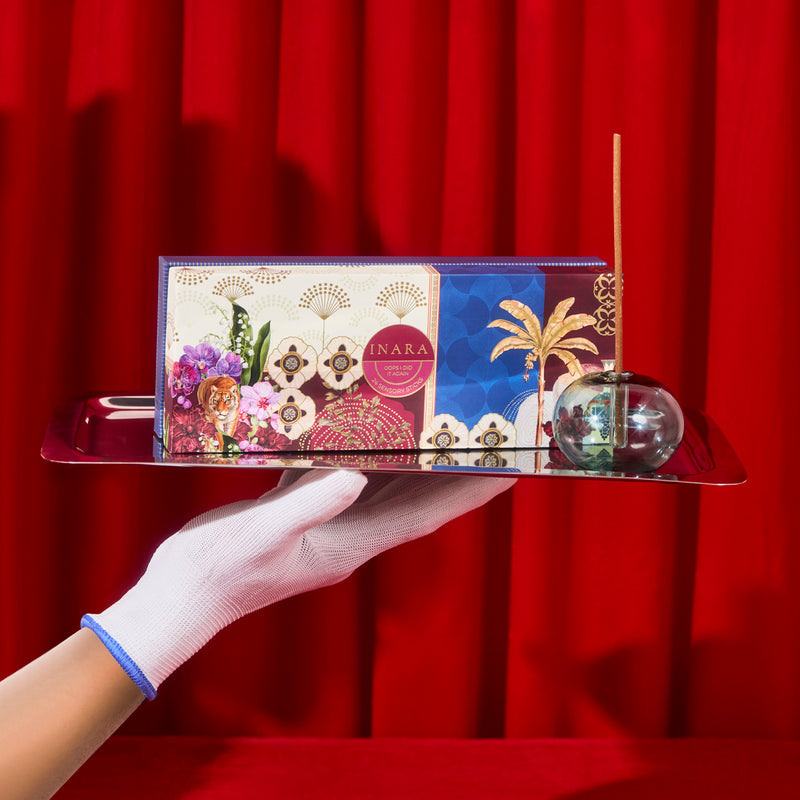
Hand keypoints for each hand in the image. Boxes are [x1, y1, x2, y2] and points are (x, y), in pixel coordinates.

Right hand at [82, 469, 514, 698]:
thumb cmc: (220, 571)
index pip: (424, 516)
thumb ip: (311, 503)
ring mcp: (324, 523)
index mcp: (350, 543)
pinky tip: (360, 431)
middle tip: (484, 438)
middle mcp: (347, 533)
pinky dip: (357, 456)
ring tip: (437, 429)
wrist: (182, 593)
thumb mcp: (264, 533)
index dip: (467, 494)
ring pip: (381, 486)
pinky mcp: (298, 510)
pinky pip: (339, 477)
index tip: (506, 470)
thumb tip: (356, 474)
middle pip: (414, 499)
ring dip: (412, 461)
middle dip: (452, 473)